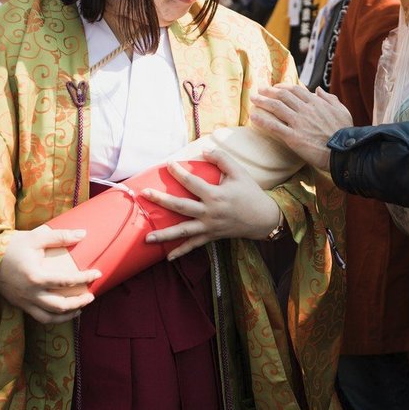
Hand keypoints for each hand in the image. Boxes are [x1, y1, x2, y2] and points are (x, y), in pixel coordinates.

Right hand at [0, 225, 100, 323]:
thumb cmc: (11, 245)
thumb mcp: (37, 237)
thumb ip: (61, 236)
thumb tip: (83, 234)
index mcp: (36, 277)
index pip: (67, 281)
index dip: (85, 278)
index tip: (98, 273)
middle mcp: (30, 293)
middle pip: (60, 306)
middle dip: (79, 303)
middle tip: (91, 296)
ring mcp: (23, 301)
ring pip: (49, 317)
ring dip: (67, 316)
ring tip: (79, 309)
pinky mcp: (18, 303)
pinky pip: (37, 316)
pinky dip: (52, 317)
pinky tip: (60, 311)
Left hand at [143, 149, 280, 259]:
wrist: (263, 218)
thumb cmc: (250, 193)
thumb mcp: (239, 172)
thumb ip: (222, 159)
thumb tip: (203, 151)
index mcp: (216, 195)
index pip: (192, 182)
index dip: (178, 172)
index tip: (168, 164)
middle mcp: (210, 212)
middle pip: (181, 207)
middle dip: (161, 200)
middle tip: (145, 194)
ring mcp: (209, 227)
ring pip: (183, 231)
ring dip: (164, 235)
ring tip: (146, 238)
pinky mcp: (211, 236)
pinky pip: (194, 245)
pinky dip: (181, 252)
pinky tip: (167, 258)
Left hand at [250, 84, 352, 170]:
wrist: (344, 151)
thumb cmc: (345, 132)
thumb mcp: (342, 111)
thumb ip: (330, 99)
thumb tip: (318, 89)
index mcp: (316, 103)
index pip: (296, 90)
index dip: (283, 87)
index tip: (276, 87)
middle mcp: (305, 110)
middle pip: (283, 96)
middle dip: (269, 91)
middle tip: (259, 89)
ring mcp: (298, 123)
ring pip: (276, 107)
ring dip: (262, 101)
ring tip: (253, 99)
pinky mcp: (293, 137)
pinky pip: (274, 126)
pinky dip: (262, 120)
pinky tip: (253, 117)